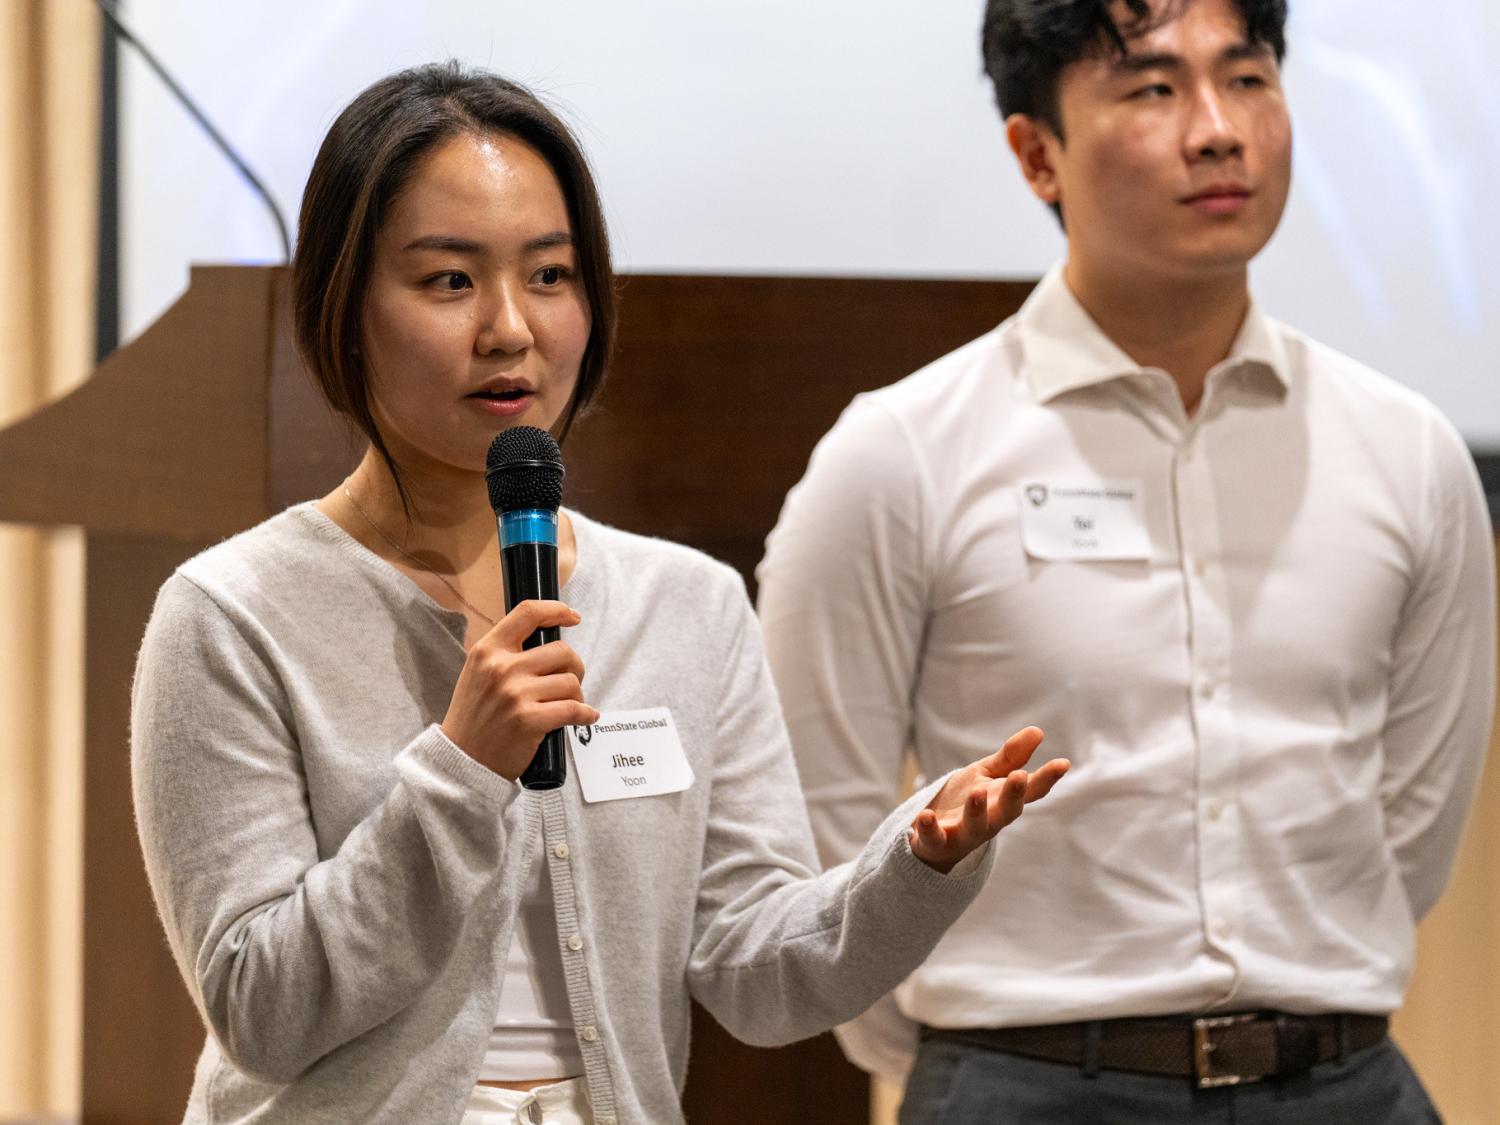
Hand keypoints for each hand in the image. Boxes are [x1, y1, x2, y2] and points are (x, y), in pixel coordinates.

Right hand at [441, 600, 599, 779]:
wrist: (461, 759)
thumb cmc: (475, 716)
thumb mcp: (478, 673)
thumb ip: (506, 654)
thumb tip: (548, 642)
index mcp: (488, 650)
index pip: (527, 613)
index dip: (556, 610)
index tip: (572, 616)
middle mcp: (502, 668)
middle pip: (562, 651)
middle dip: (574, 667)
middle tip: (568, 683)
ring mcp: (516, 694)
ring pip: (571, 682)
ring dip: (577, 695)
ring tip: (566, 705)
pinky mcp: (530, 720)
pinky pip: (574, 709)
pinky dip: (586, 714)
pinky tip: (585, 717)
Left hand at [909, 727, 1067, 873]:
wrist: (934, 837)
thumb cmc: (967, 802)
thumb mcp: (987, 775)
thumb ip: (1010, 758)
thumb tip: (1038, 731)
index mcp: (1004, 802)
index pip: (1030, 791)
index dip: (1047, 778)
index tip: (1062, 763)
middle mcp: (990, 821)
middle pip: (1007, 811)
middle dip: (1014, 794)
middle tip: (1020, 776)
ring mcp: (965, 834)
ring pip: (975, 827)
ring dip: (976, 812)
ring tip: (976, 793)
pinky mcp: (937, 842)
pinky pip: (934, 838)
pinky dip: (929, 828)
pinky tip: (925, 816)